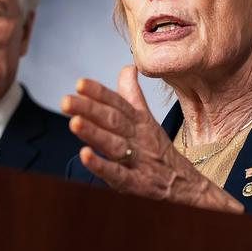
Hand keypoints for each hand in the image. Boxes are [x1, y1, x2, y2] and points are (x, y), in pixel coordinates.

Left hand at [61, 65, 242, 212]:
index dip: (99, 92)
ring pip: (114, 145)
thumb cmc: (158, 150)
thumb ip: (133, 94)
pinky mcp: (137, 184)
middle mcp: (138, 137)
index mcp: (139, 121)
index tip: (79, 83)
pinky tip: (85, 156)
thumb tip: (128, 66)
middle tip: (67, 101)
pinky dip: (101, 165)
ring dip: (94, 133)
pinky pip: (119, 174)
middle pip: (114, 121)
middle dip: (90, 109)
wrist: (184, 184)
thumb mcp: (147, 119)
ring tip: (74, 123)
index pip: (118, 103)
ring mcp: (138, 160)